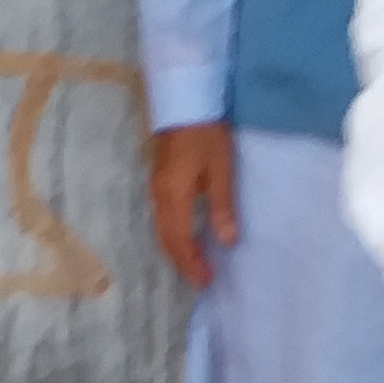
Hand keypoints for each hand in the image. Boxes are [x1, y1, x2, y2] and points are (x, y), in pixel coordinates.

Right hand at [147, 124, 236, 288]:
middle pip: (166, 239)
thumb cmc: (206, 134)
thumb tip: (227, 241)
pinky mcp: (159, 181)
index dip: (192, 263)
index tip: (206, 280)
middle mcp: (160, 196)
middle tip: (202, 279)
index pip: (180, 240)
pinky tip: (186, 238)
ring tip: (196, 264)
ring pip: (161, 230)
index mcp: (174, 195)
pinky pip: (162, 218)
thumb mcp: (220, 169)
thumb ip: (222, 206)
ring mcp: (156, 188)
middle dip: (183, 262)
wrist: (184, 102)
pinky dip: (173, 235)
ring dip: (177, 250)